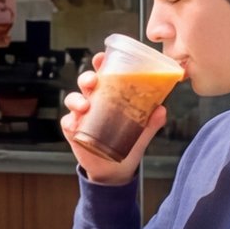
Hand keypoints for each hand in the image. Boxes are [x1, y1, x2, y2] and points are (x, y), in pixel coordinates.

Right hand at [61, 65, 163, 186]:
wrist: (115, 169)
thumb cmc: (128, 143)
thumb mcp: (143, 131)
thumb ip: (152, 121)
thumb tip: (162, 109)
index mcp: (110, 95)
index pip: (104, 74)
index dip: (101, 64)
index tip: (101, 58)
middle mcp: (94, 101)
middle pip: (86, 83)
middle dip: (87, 78)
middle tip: (93, 81)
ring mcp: (82, 115)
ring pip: (73, 99)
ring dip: (76, 99)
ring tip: (85, 106)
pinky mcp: (73, 130)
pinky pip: (67, 122)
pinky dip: (70, 121)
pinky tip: (76, 125)